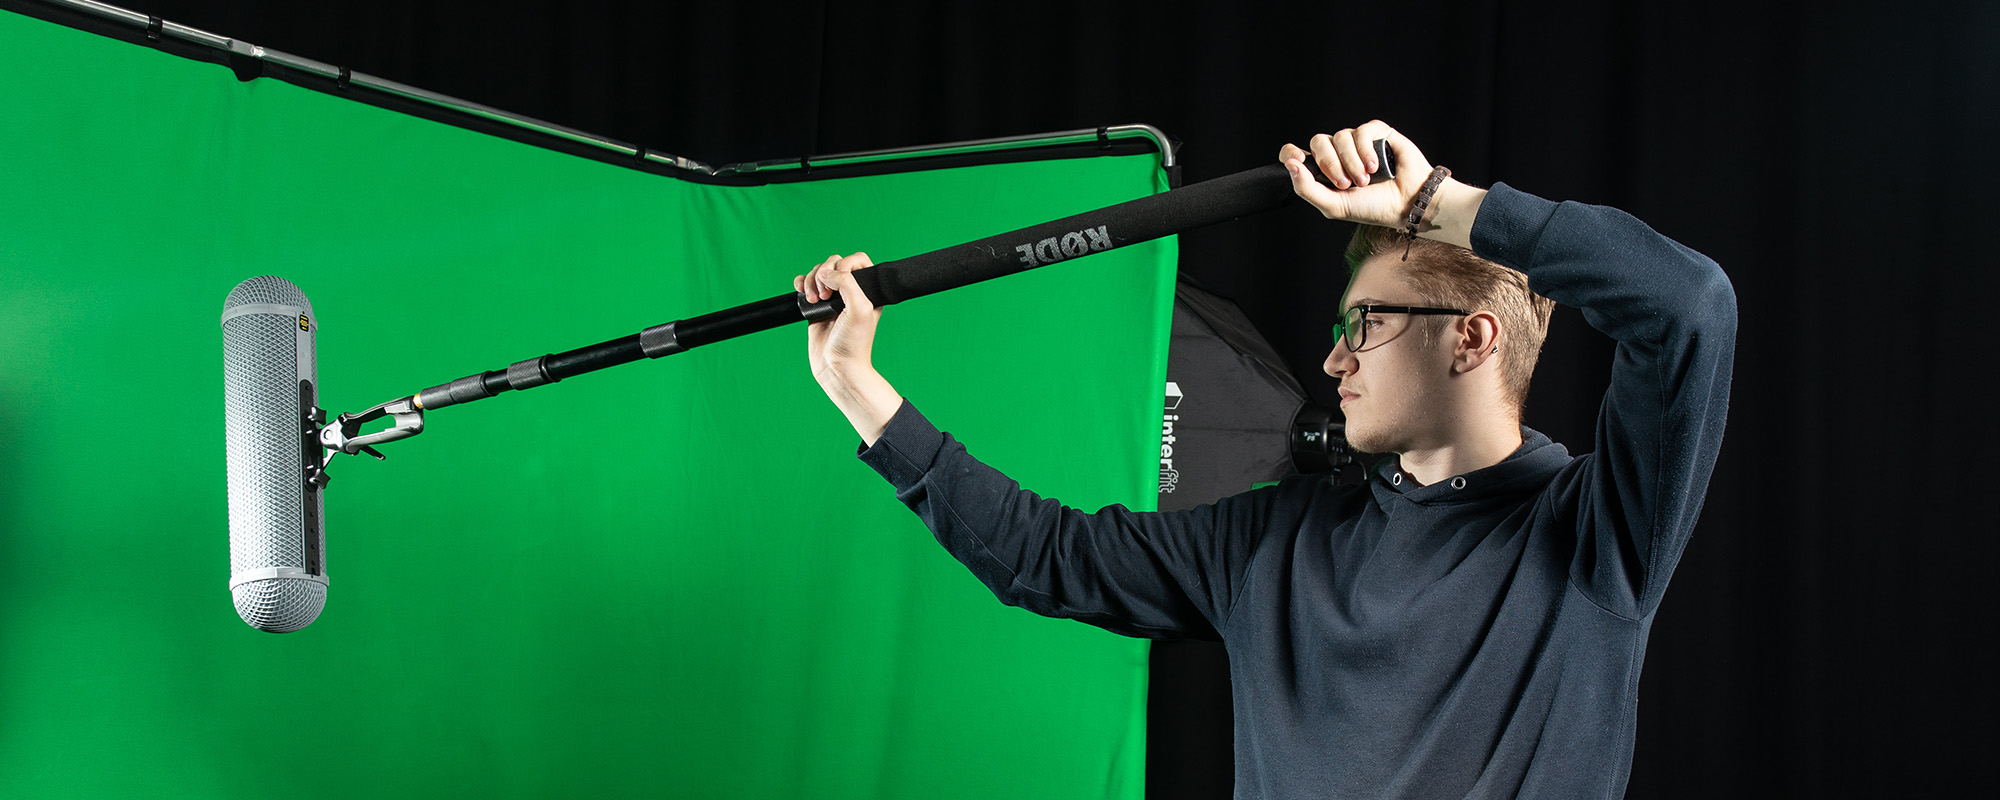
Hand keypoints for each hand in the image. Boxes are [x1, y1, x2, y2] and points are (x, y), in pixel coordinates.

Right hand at [794, 252, 880, 382]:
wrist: (836, 367)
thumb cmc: (853, 343)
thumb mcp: (860, 309)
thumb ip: (848, 283)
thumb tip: (827, 273)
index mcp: (867, 290)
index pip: (858, 260)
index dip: (846, 264)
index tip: (839, 280)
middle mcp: (851, 292)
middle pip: (834, 264)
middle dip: (824, 273)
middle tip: (825, 295)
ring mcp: (832, 299)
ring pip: (818, 273)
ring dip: (811, 280)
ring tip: (814, 300)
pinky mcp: (816, 307)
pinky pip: (806, 285)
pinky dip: (801, 283)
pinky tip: (802, 292)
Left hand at [1278, 119, 1436, 227]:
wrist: (1406, 203)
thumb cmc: (1372, 207)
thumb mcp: (1334, 206)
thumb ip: (1307, 188)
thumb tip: (1290, 165)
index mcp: (1323, 171)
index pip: (1295, 153)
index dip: (1290, 152)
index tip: (1298, 161)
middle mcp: (1338, 154)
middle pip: (1318, 142)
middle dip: (1330, 164)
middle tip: (1346, 183)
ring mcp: (1356, 142)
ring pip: (1340, 137)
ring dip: (1352, 161)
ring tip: (1366, 179)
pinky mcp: (1376, 133)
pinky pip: (1361, 131)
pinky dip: (1366, 150)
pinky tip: (1376, 166)